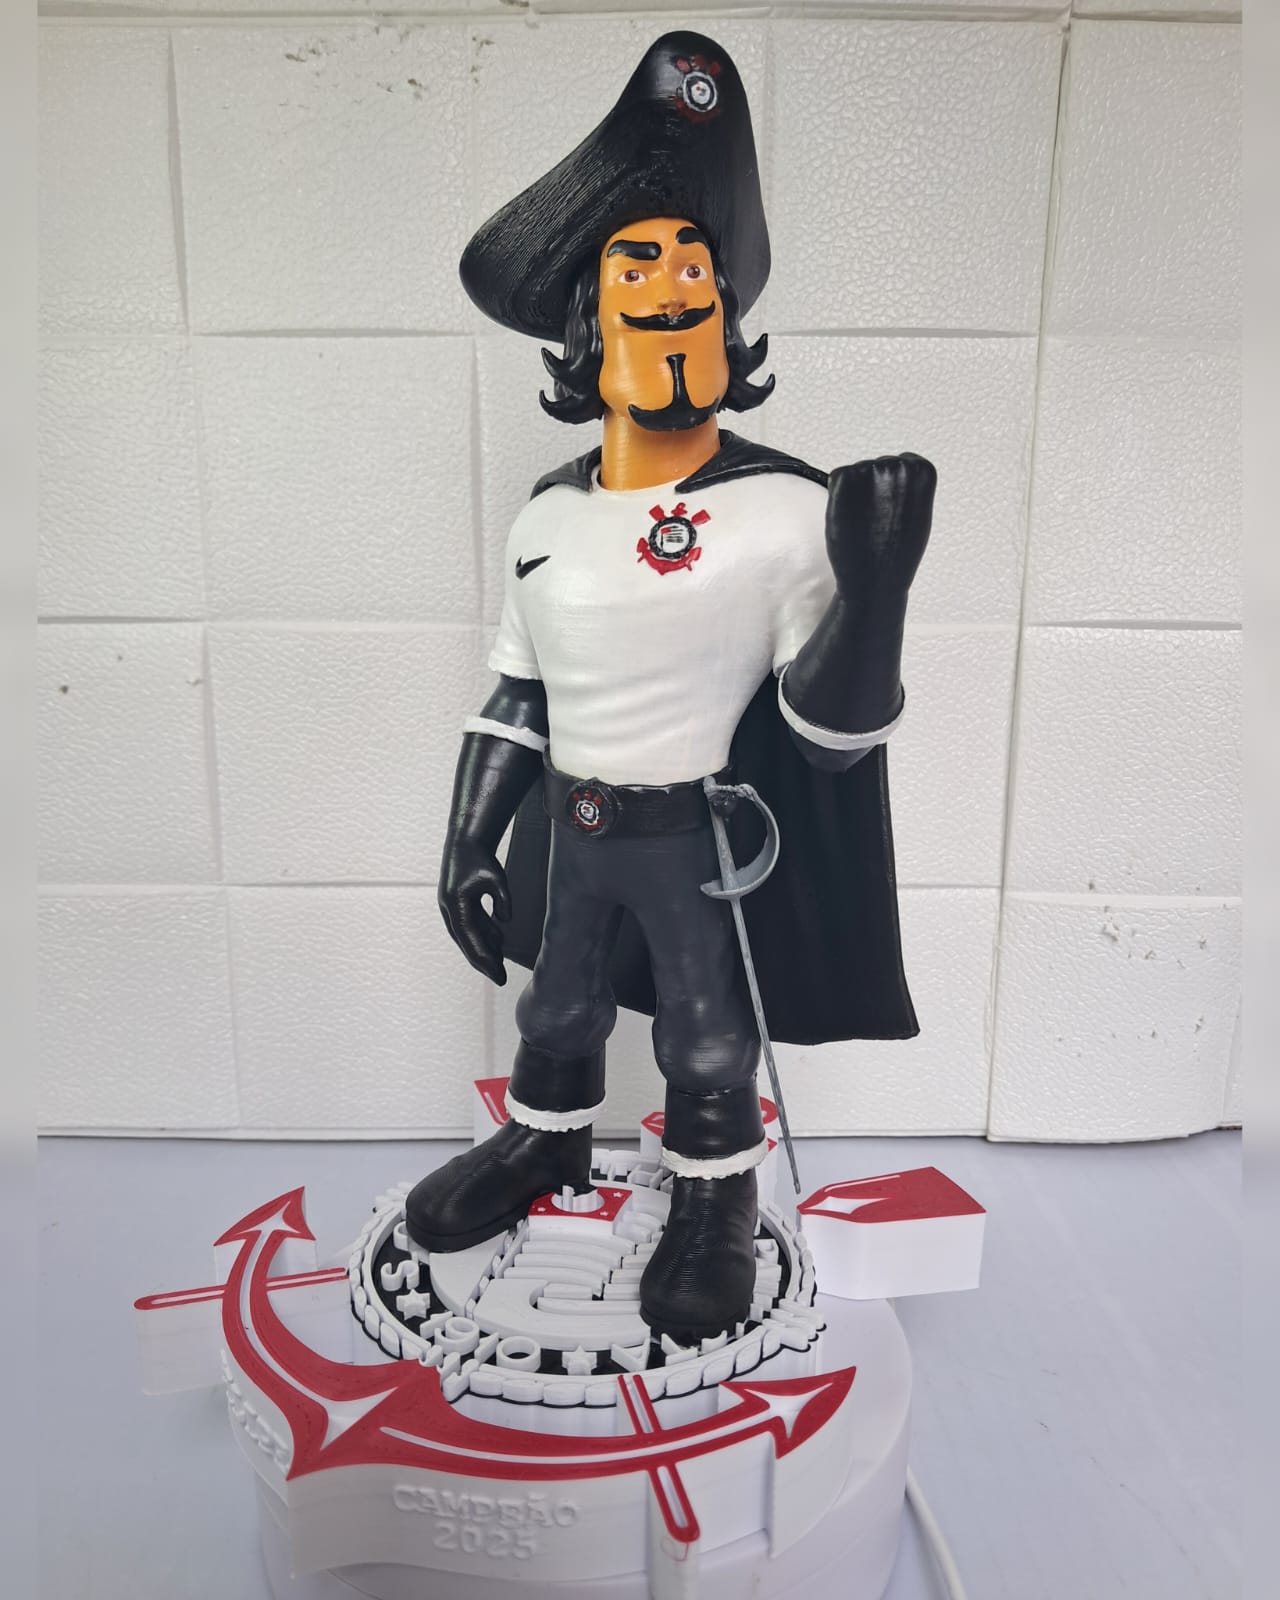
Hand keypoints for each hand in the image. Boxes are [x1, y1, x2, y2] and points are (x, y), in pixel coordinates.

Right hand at [438, 836, 510, 985]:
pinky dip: (483, 935)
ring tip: (500, 965)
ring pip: (468, 936)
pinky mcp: (458, 903)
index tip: (498, 974)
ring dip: (483, 949)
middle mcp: (450, 910)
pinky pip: (470, 925)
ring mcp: (451, 908)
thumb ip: (502, 900)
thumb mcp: (496, 878)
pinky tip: (498, 942)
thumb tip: (505, 922)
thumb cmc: (480, 857)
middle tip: (500, 978)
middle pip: (466, 943)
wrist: (465, 839)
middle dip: (483, 962)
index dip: (485, 959)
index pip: (470, 939)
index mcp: (456, 905)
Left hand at [825, 453, 935, 601]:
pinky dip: (839, 497)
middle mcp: (897, 465)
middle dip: (875, 489)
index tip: (897, 511)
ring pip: (858, 474)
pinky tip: (850, 518)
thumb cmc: (898, 553)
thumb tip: (894, 470)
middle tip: (879, 521)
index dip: (896, 489)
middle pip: (880, 467)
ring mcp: (870, 469)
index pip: (904, 463)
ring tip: (865, 524)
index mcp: (922, 471)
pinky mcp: (843, 479)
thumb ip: (910, 487)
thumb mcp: (919, 512)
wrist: (874, 579)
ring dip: (857, 494)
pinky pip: (839, 479)